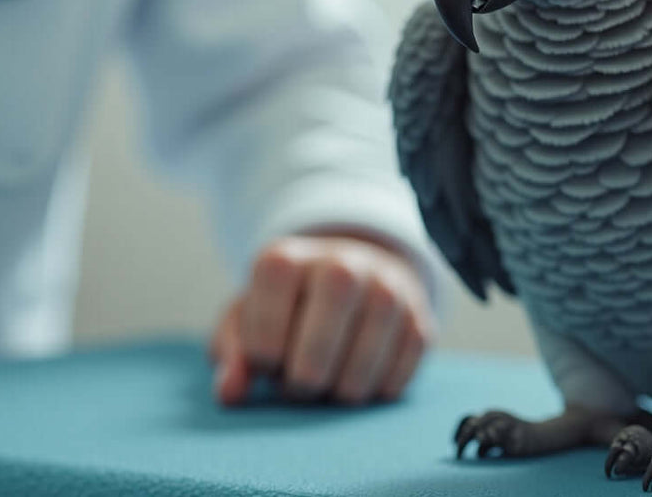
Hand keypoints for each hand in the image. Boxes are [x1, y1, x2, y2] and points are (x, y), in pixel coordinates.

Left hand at [208, 232, 432, 406]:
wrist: (354, 272)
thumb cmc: (287, 307)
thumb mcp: (247, 320)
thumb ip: (231, 355)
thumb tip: (230, 393)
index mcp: (285, 259)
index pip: (265, 328)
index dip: (263, 357)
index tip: (267, 359)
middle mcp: (342, 264)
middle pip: (316, 352)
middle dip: (302, 382)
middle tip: (298, 383)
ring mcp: (388, 290)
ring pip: (361, 368)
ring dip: (340, 392)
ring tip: (329, 382)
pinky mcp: (421, 320)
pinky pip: (398, 377)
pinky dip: (376, 391)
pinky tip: (361, 377)